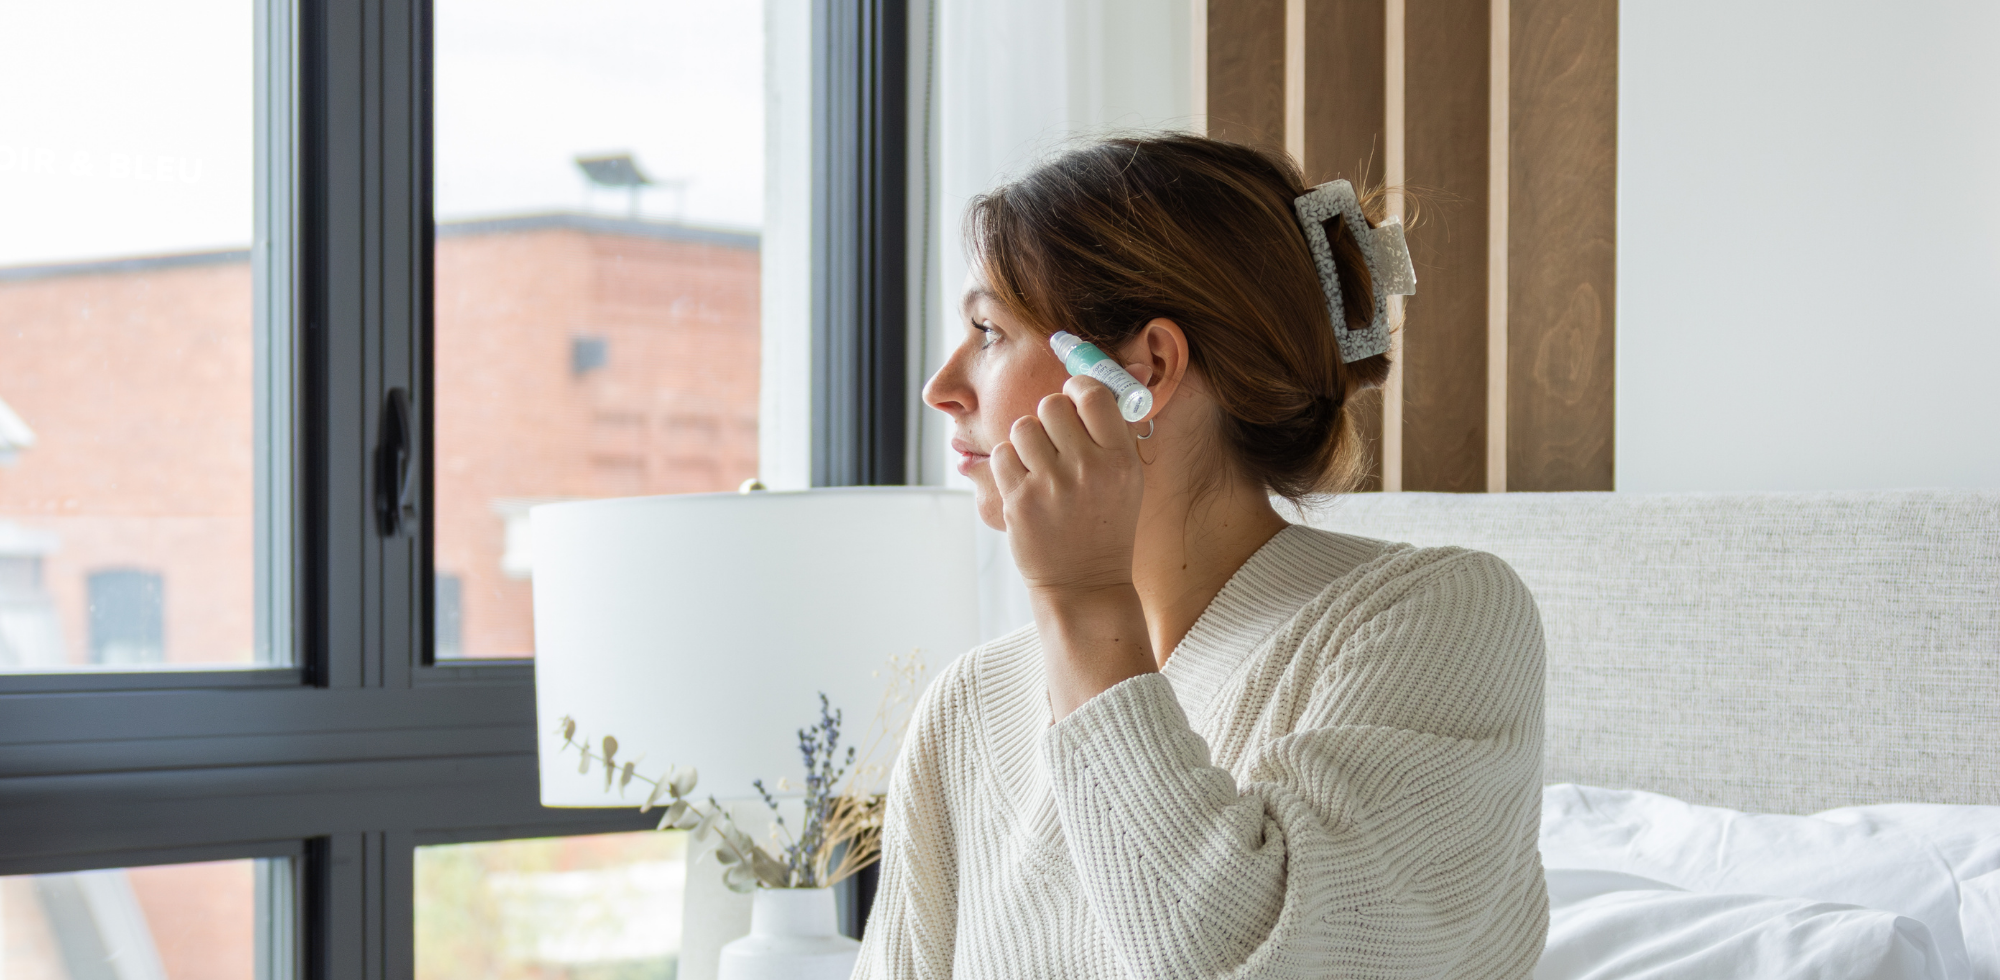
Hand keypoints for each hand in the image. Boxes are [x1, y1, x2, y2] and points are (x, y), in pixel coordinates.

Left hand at [990, 374, 1146, 596]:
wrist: (1085, 583)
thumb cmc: (1106, 525)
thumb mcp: (1129, 478)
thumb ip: (1120, 427)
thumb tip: (1129, 368)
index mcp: (1119, 460)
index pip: (1092, 394)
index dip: (1077, 390)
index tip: (1074, 400)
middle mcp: (1087, 469)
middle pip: (1051, 404)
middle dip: (1050, 417)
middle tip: (1055, 438)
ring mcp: (1050, 485)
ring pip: (1023, 427)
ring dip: (1028, 440)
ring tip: (1040, 464)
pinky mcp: (1019, 501)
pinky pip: (1002, 454)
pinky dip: (1009, 464)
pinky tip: (1026, 482)